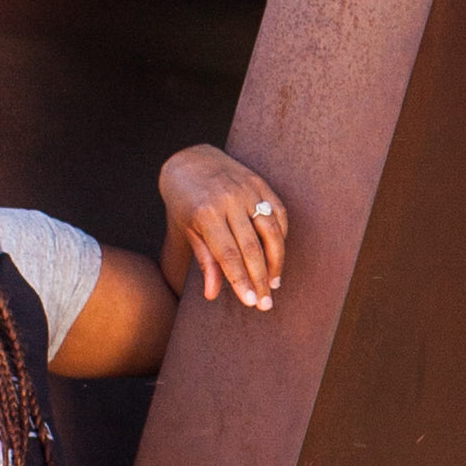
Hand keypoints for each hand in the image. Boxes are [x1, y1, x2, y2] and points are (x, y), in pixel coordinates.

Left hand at [161, 144, 287, 312]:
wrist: (191, 161)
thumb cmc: (184, 202)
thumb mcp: (187, 231)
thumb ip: (205, 261)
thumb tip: (212, 294)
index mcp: (206, 214)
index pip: (228, 255)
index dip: (242, 281)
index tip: (251, 302)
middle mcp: (229, 201)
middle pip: (252, 247)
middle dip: (260, 279)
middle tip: (266, 304)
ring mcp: (248, 190)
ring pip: (270, 231)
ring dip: (276, 261)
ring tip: (274, 284)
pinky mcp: (261, 183)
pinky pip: (278, 213)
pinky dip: (281, 236)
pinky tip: (278, 255)